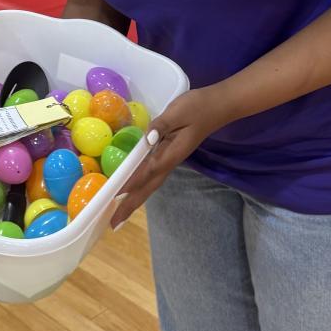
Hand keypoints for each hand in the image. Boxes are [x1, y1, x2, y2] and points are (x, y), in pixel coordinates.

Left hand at [109, 87, 224, 229]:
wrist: (217, 106)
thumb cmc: (197, 107)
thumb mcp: (178, 112)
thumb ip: (161, 125)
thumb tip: (147, 140)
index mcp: (171, 153)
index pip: (146, 172)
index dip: (129, 183)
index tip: (113, 197)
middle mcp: (170, 162)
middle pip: (147, 188)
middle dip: (130, 205)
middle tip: (113, 224)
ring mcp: (171, 160)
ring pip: (150, 184)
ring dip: (135, 200)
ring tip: (119, 215)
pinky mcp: (170, 154)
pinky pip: (152, 175)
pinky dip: (140, 186)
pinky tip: (133, 190)